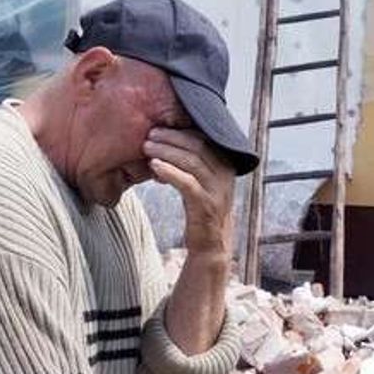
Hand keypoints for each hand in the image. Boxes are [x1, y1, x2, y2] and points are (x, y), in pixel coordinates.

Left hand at [143, 128, 235, 257]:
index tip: (159, 127)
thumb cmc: (199, 209)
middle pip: (198, 145)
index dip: (181, 130)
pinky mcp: (206, 205)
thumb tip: (165, 140)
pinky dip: (170, 172)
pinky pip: (187, 183)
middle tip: (150, 134)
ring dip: (167, 151)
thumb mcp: (200, 181)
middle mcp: (226, 174)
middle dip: (172, 137)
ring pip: (192, 161)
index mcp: (226, 163)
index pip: (204, 138)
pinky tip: (154, 166)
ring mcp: (218, 190)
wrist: (210, 245)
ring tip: (147, 147)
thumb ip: (191, 162)